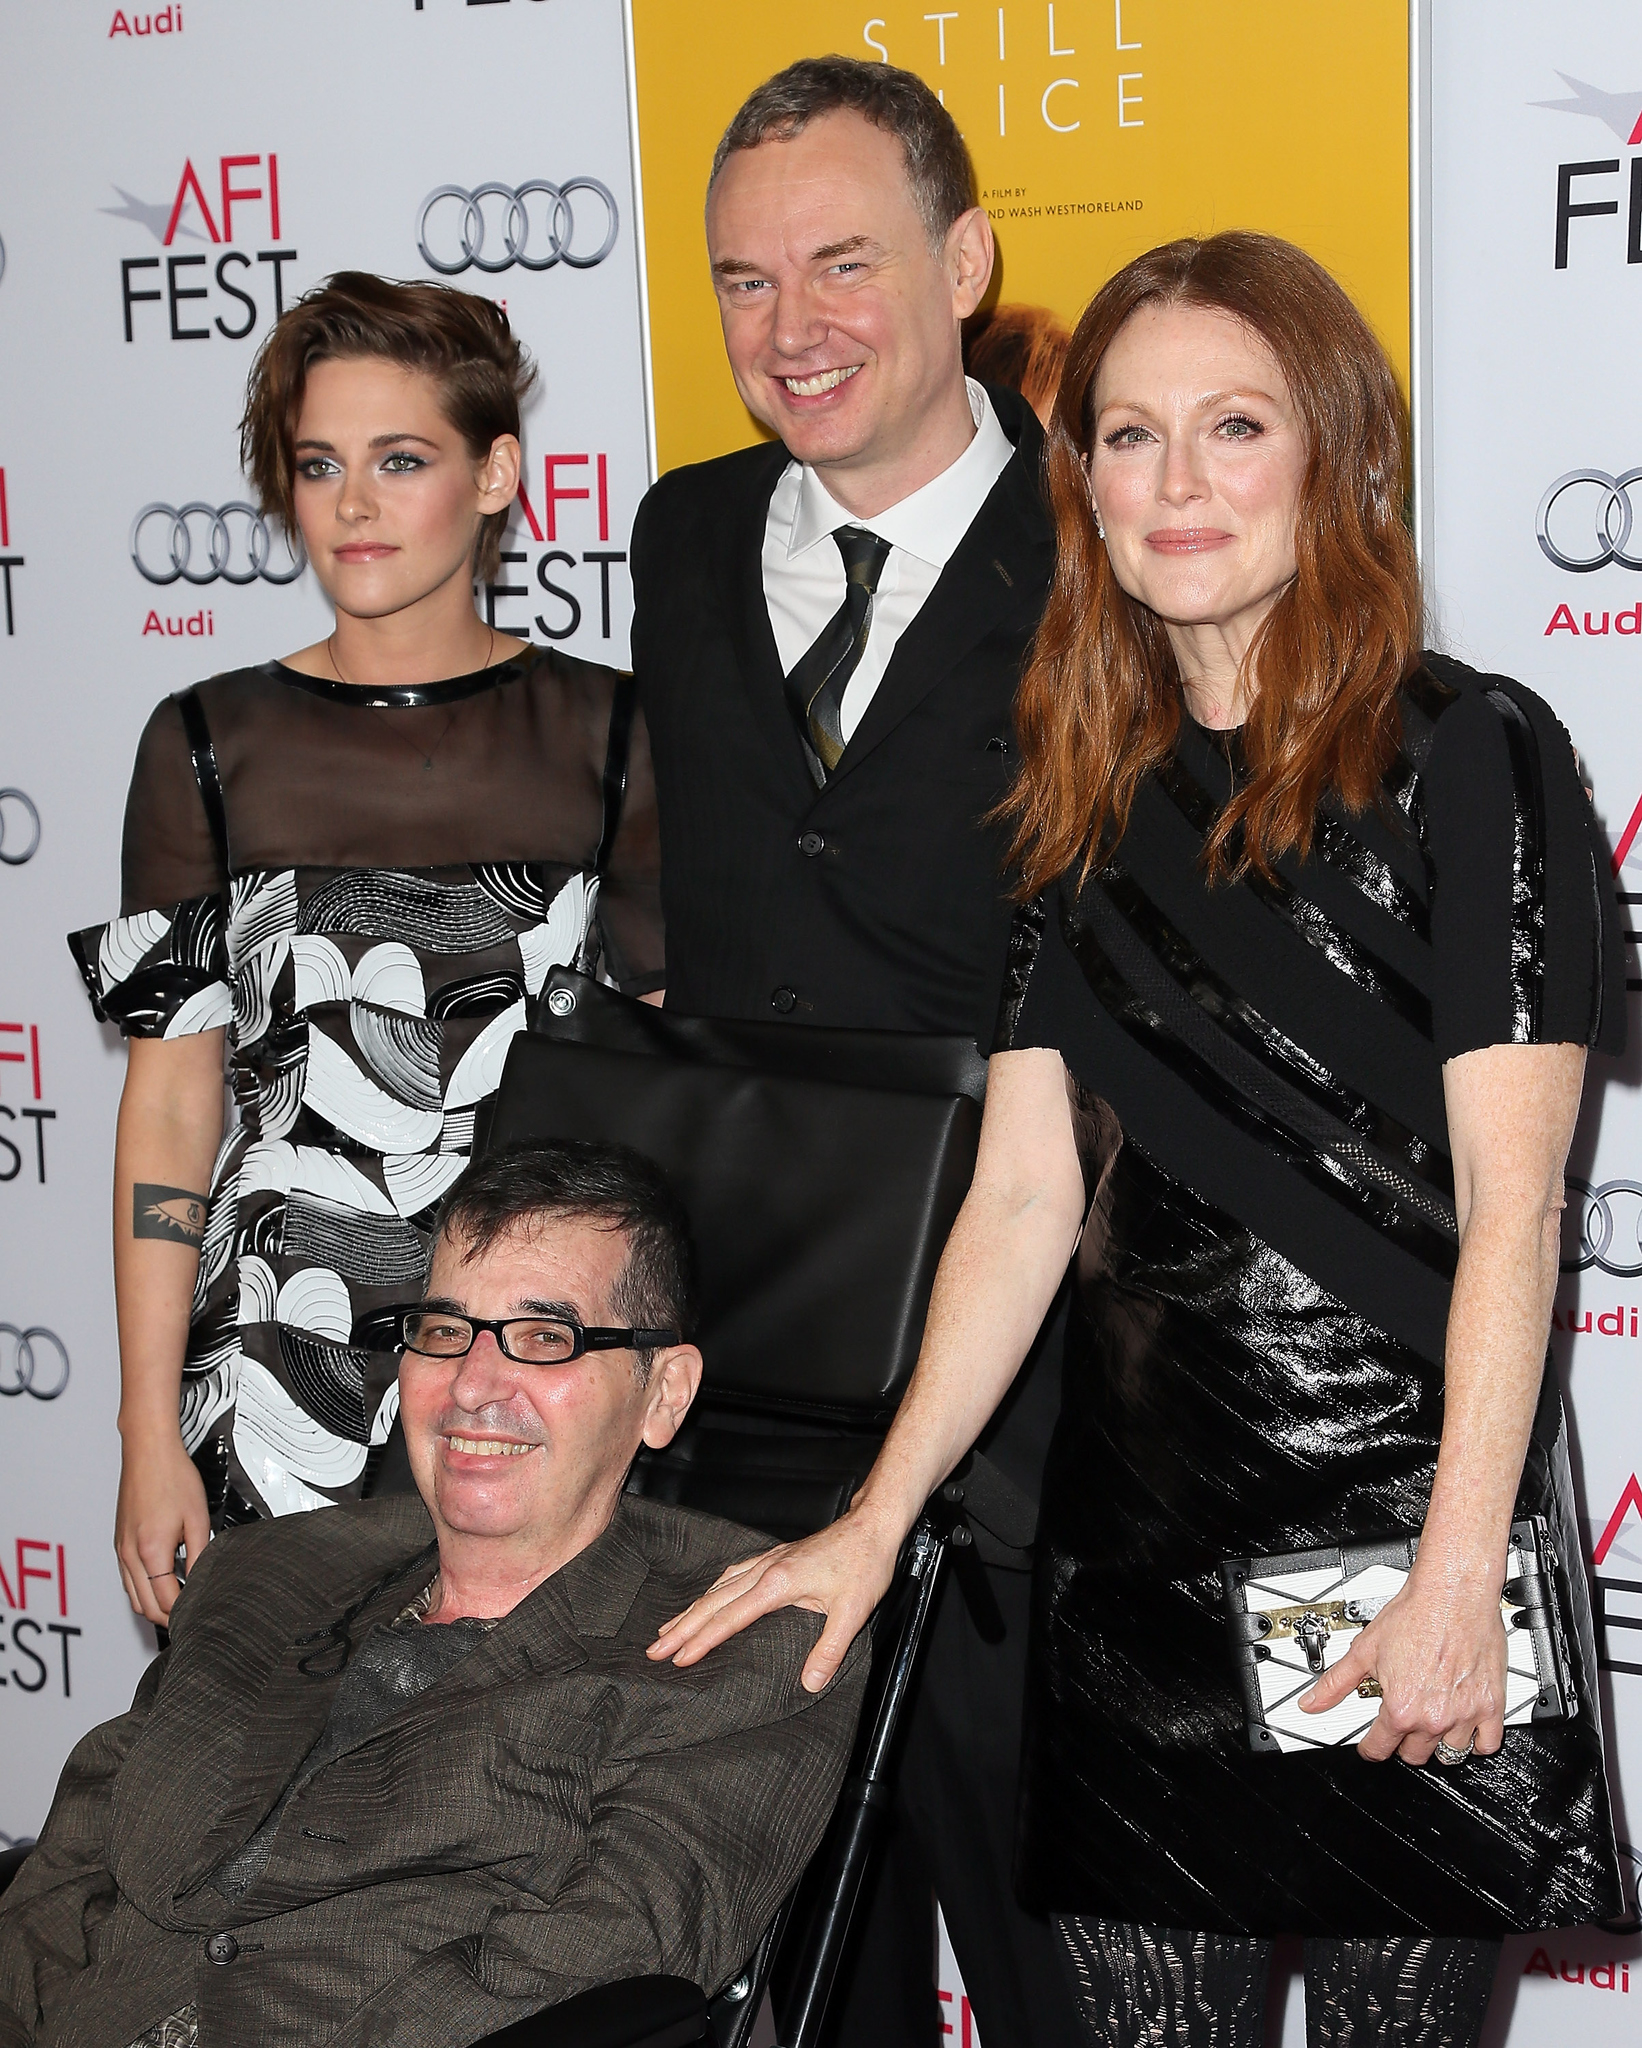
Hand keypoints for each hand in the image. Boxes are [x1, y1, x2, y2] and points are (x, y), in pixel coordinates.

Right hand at [114, 1425, 209, 1624]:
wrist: (149, 1452)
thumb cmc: (173, 1477)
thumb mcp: (198, 1519)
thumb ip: (200, 1556)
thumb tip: (202, 1582)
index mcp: (151, 1551)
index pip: (165, 1602)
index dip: (184, 1613)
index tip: (199, 1614)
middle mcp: (130, 1555)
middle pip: (145, 1606)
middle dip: (168, 1616)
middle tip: (191, 1615)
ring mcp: (121, 1549)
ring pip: (133, 1596)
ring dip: (154, 1604)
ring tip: (180, 1600)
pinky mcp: (119, 1542)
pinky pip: (128, 1578)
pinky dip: (143, 1588)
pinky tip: (163, 1579)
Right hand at [647, 1503, 902, 1691]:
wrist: (872, 1525)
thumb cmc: (864, 1563)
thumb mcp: (852, 1612)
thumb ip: (829, 1650)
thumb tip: (810, 1683)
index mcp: (777, 1584)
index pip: (729, 1618)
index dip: (702, 1641)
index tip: (678, 1659)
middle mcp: (765, 1569)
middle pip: (713, 1602)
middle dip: (682, 1628)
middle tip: (654, 1650)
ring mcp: (769, 1560)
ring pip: (719, 1587)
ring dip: (693, 1608)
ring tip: (669, 1628)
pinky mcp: (777, 1557)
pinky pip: (733, 1574)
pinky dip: (713, 1589)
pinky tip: (710, 1595)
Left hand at [1298, 1566, 1507, 1765]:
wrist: (1452, 1594)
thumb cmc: (1414, 1615)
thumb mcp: (1364, 1650)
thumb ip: (1335, 1683)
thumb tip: (1311, 1703)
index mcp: (1400, 1708)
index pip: (1379, 1749)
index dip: (1370, 1748)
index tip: (1371, 1745)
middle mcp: (1433, 1717)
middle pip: (1414, 1755)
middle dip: (1403, 1743)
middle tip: (1400, 1725)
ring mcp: (1465, 1715)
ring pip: (1449, 1754)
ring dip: (1438, 1744)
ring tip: (1429, 1725)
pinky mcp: (1491, 1706)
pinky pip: (1486, 1744)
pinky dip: (1476, 1742)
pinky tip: (1464, 1729)